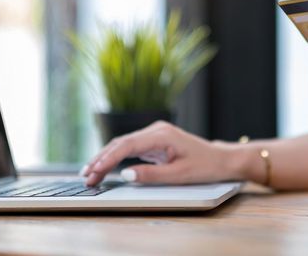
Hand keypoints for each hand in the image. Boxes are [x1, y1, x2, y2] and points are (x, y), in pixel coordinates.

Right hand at [80, 121, 238, 185]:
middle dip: (101, 159)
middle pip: (120, 143)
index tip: (95, 171)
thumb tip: (126, 174)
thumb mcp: (179, 175)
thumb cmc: (205, 166)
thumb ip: (152, 175)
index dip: (108, 159)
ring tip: (89, 174)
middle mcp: (155, 130)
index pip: (127, 145)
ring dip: (105, 158)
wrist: (221, 159)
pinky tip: (103, 167)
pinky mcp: (154, 141)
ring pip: (122, 144)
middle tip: (86, 177)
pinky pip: (130, 148)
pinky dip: (115, 157)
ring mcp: (154, 134)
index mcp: (161, 134)